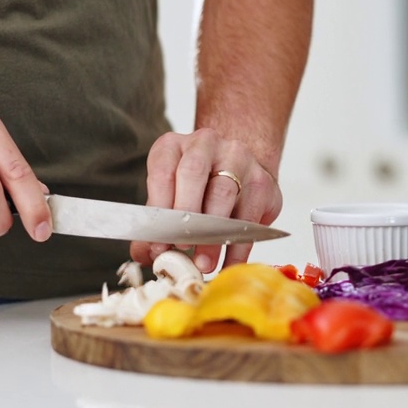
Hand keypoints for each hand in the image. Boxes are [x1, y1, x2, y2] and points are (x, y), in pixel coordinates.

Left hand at [130, 128, 281, 272]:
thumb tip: (145, 254)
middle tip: (182, 248)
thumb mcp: (168, 195)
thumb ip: (155, 223)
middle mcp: (205, 144)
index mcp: (173, 146)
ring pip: (224, 193)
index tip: (158, 243)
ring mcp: (238, 158)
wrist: (235, 166)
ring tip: (204, 262)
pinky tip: (229, 263)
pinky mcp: (262, 180)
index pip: (162, 172)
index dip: (159, 210)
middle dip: (187, 217)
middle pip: (193, 174)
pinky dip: (238, 245)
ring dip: (213, 234)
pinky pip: (250, 216)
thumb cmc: (195, 184)